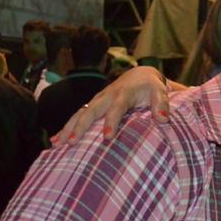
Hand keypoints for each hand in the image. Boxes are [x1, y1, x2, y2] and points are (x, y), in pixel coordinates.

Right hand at [55, 66, 172, 144]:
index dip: (111, 123)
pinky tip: (55, 141)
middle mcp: (106, 97)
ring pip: (79, 114)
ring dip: (68, 128)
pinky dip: (66, 128)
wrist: (140, 75)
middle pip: (90, 112)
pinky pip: (77, 116)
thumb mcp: (160, 92)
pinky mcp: (93, 105)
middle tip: (72, 143)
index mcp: (123, 95)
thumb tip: (164, 119)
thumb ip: (162, 105)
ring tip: (57, 144)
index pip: (116, 109)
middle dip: (80, 127)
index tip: (107, 137)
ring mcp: (97, 101)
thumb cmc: (151, 88)